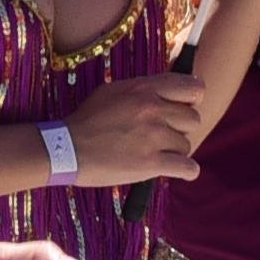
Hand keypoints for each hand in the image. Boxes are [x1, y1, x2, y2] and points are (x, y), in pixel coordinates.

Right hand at [63, 72, 208, 187]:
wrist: (66, 149)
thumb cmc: (87, 121)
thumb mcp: (113, 91)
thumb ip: (144, 89)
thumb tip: (170, 91)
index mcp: (144, 89)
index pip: (192, 88)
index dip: (192, 100)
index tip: (184, 108)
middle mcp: (152, 109)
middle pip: (193, 118)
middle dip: (181, 128)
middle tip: (164, 136)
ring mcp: (153, 136)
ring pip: (187, 144)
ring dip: (175, 151)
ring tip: (156, 153)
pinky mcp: (151, 163)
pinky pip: (188, 167)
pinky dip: (186, 171)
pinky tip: (175, 170)